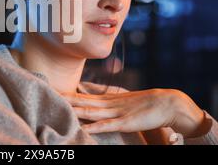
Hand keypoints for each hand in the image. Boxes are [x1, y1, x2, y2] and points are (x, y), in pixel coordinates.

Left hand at [62, 89, 207, 137]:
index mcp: (109, 99)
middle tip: (49, 93)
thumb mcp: (125, 101)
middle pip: (83, 101)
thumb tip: (99, 102)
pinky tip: (85, 127)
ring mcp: (117, 113)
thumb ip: (111, 102)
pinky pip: (108, 126)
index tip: (53, 90)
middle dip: (66, 98)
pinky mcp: (125, 123)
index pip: (84, 96)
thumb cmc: (147, 104)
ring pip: (92, 111)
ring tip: (61, 105)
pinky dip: (96, 126)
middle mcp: (109, 104)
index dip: (68, 93)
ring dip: (75, 109)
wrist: (168, 103)